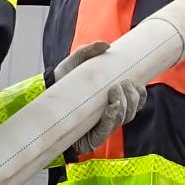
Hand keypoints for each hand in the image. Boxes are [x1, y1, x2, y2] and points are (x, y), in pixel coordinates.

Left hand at [54, 41, 147, 156]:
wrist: (43, 96)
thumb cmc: (62, 82)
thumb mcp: (74, 63)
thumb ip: (88, 51)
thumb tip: (106, 45)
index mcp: (111, 101)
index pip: (135, 103)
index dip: (141, 96)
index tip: (137, 84)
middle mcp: (108, 116)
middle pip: (131, 111)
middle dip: (132, 98)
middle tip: (123, 84)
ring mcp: (100, 128)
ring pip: (122, 120)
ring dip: (124, 106)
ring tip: (114, 91)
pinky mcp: (90, 139)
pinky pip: (106, 131)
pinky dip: (111, 119)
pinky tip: (111, 108)